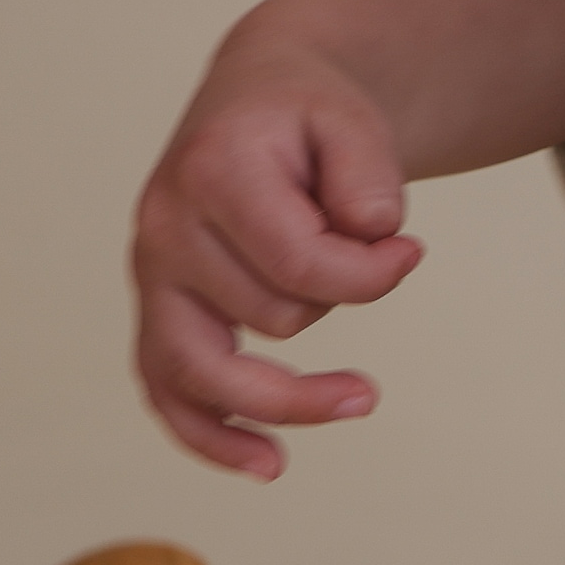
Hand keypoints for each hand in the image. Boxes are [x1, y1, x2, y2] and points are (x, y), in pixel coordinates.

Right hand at [126, 33, 424, 475]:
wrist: (254, 100)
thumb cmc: (307, 115)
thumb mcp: (351, 118)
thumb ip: (370, 173)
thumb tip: (377, 234)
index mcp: (210, 172)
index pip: (299, 263)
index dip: (373, 274)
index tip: (413, 249)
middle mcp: (163, 229)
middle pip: (272, 318)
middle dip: (341, 301)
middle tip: (382, 266)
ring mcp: (151, 278)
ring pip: (214, 373)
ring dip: (294, 384)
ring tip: (364, 397)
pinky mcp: (155, 313)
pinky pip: (166, 393)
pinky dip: (210, 437)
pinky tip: (268, 464)